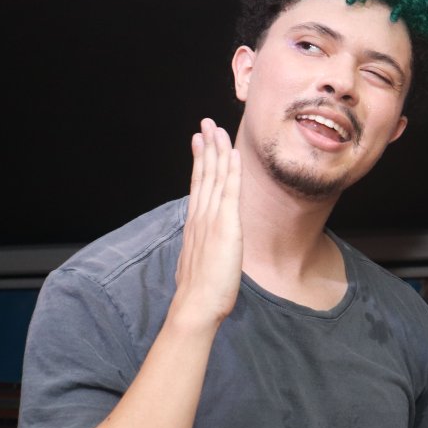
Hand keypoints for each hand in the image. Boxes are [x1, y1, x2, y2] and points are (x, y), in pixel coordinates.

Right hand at [172, 118, 242, 329]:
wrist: (196, 305)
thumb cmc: (200, 290)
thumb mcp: (202, 261)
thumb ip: (204, 246)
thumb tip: (207, 245)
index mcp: (195, 224)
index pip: (197, 185)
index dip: (199, 161)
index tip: (198, 140)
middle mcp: (200, 216)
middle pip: (203, 174)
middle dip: (205, 146)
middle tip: (205, 122)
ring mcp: (211, 219)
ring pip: (214, 177)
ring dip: (216, 150)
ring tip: (216, 128)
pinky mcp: (225, 226)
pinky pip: (229, 192)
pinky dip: (230, 171)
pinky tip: (232, 153)